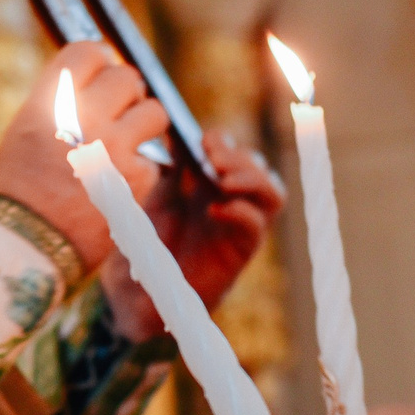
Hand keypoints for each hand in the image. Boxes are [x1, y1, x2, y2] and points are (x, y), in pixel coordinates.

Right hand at [0, 43, 166, 273]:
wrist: (24, 246)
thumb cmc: (18, 191)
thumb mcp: (25, 132)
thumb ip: (57, 102)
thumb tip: (90, 84)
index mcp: (51, 100)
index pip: (88, 52)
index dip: (98, 60)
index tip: (101, 72)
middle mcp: (84, 116)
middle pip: (127, 77)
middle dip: (127, 93)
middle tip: (120, 111)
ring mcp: (113, 147)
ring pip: (154, 113)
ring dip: (144, 124)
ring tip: (128, 143)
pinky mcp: (136, 179)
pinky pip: (153, 160)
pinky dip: (139, 172)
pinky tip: (118, 186)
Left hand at [104, 132, 285, 339]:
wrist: (142, 289)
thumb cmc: (150, 241)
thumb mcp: (158, 196)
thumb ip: (174, 165)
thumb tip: (172, 124)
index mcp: (211, 184)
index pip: (233, 151)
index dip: (223, 141)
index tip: (202, 141)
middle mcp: (232, 201)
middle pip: (258, 166)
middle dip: (239, 157)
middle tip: (213, 159)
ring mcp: (239, 225)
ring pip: (272, 192)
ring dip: (252, 179)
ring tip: (222, 180)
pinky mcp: (241, 250)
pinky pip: (257, 225)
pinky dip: (241, 212)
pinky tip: (215, 211)